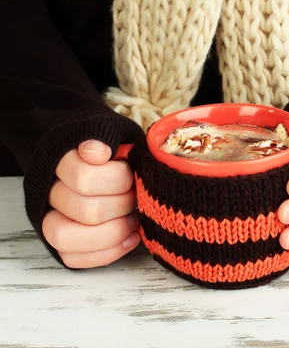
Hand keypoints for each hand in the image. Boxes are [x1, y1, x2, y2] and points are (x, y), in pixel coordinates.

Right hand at [42, 140, 139, 267]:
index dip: (117, 178)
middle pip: (86, 210)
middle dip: (123, 205)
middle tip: (137, 195)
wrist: (97, 160)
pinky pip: (73, 259)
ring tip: (134, 219)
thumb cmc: (110, 148)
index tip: (130, 168)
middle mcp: (49, 189)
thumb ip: (106, 137)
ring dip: (113, 232)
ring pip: (68, 238)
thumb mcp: (111, 132)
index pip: (84, 177)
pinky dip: (108, 252)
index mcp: (61, 158)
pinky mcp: (60, 242)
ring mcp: (50, 217)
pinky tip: (131, 237)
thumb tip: (99, 152)